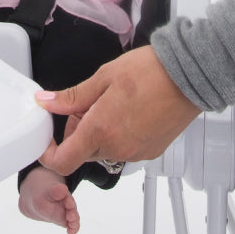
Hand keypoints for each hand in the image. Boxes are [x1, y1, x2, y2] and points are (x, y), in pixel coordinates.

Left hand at [35, 46, 200, 172]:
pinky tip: (128, 110)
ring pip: (103, 150)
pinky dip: (117, 135)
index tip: (46, 139)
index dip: (48, 154)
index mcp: (100, 130)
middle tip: (88, 102)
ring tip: (112, 101)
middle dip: (78, 130)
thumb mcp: (102, 77)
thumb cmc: (149, 72)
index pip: (63, 161)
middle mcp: (117, 148)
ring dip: (98, 132)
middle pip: (83, 151)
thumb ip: (72, 96)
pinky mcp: (150, 153)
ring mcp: (135, 153)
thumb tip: (45, 102)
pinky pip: (123, 149)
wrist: (188, 76)